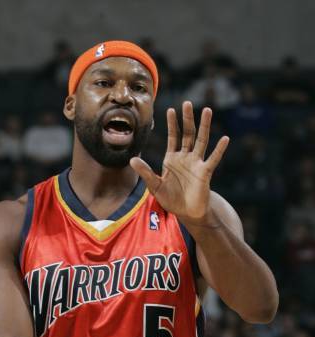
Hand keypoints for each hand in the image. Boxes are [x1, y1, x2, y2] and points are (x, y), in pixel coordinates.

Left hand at [130, 101, 228, 223]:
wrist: (187, 213)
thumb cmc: (171, 199)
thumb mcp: (155, 186)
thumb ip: (145, 172)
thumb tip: (132, 159)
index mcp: (172, 159)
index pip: (173, 137)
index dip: (172, 124)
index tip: (170, 109)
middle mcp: (186, 157)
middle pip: (188, 134)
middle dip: (187, 119)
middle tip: (187, 103)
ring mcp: (196, 163)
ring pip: (201, 141)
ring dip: (204, 126)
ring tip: (207, 110)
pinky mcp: (205, 172)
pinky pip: (213, 159)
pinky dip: (219, 149)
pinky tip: (225, 139)